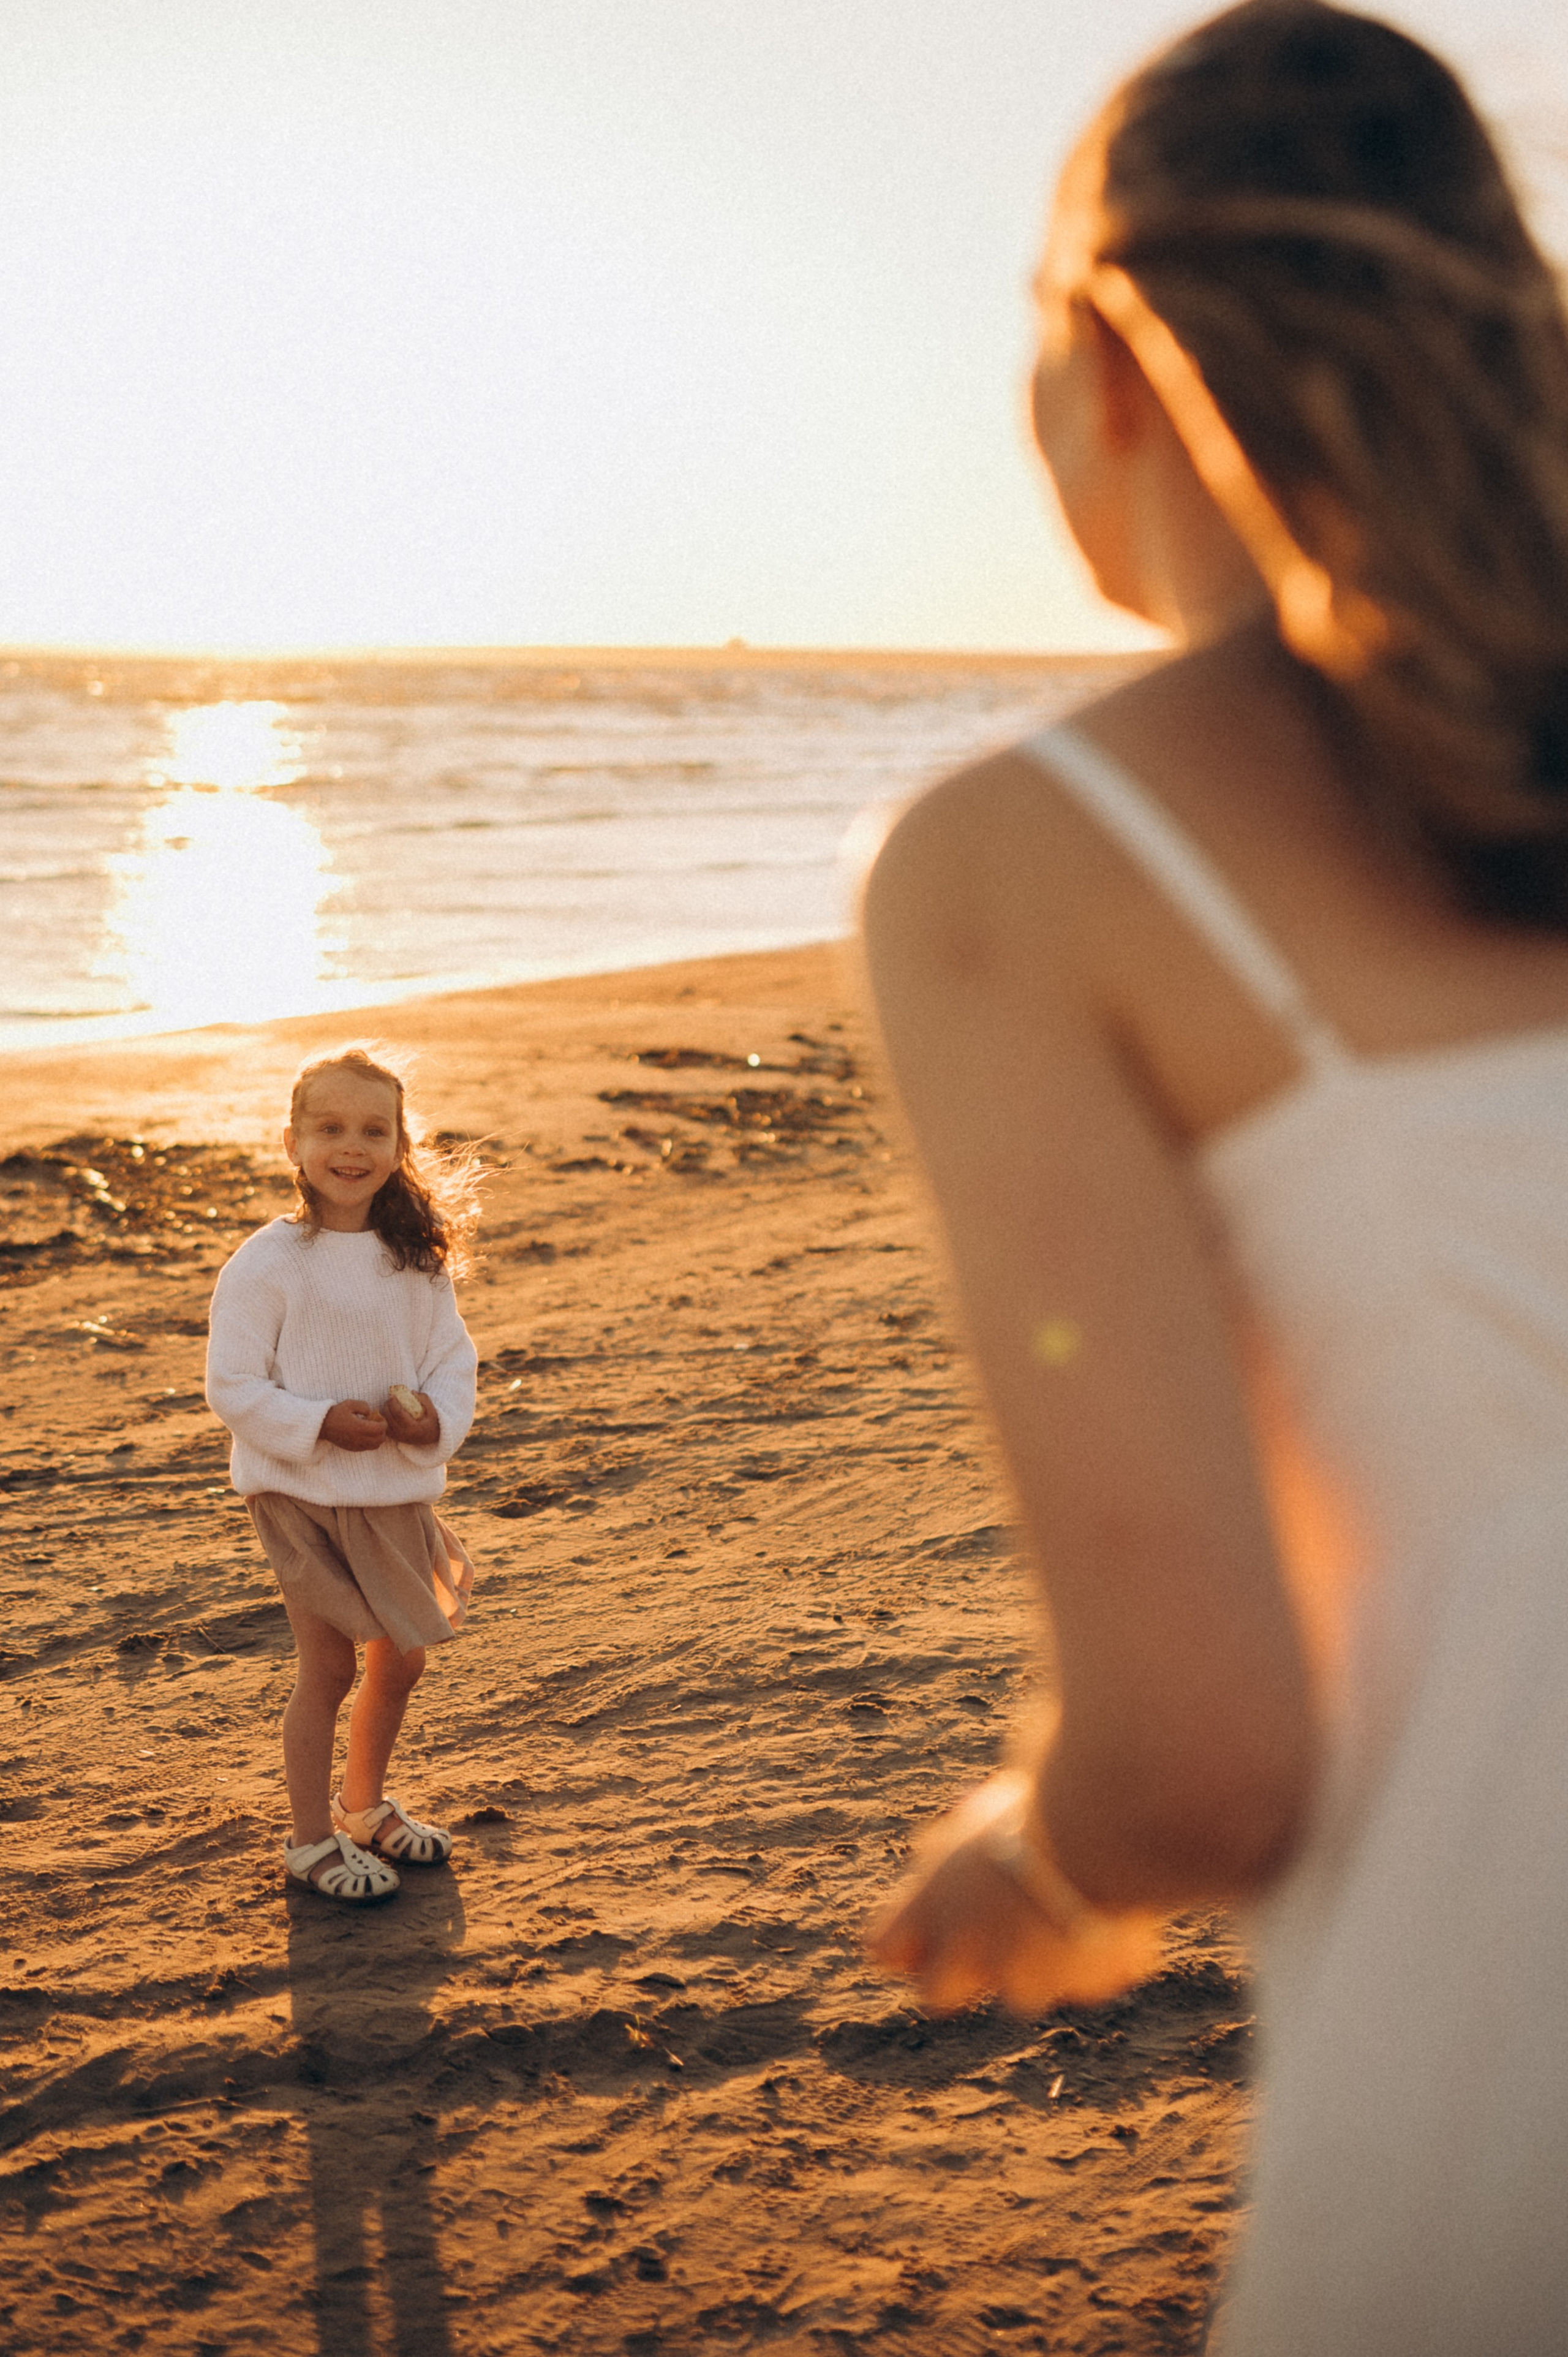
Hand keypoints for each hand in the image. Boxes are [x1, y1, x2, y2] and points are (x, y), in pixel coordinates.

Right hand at [319, 1399, 387, 1452]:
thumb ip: (363, 1406)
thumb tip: (371, 1412)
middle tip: (377, 1423)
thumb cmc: (336, 1413)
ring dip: (378, 1437)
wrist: (322, 1426)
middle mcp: (359, 1439)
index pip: (380, 1429)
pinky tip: (365, 1434)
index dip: (384, 1423)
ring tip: (372, 1429)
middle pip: (381, 1439)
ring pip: (376, 1446)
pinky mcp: (353, 1449)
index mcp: (360, 1428)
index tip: (380, 1417)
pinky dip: (371, 1442)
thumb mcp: (349, 1404)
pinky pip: (368, 1448)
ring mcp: (356, 1445)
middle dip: (382, 1431)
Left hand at [383, 1386, 439, 1445]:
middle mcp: (404, 1434)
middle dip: (387, 1406)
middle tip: (390, 1398)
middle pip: (389, 1417)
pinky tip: (388, 1413)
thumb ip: (424, 1399)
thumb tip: (412, 1392)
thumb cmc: (431, 1422)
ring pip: (385, 1423)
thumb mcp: (432, 1410)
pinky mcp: (395, 1438)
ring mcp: (398, 1437)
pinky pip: (385, 1427)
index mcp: (413, 1427)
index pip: (399, 1414)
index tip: (393, 1396)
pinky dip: (385, 1419)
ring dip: (384, 1412)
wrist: (430, 1436)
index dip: (393, 1403)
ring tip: (389, 1405)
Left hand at [866, 1772, 1161, 2013]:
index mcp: (929, 1905)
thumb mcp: (982, 1817)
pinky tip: (1118, 1910)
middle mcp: (967, 1954)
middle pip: (937, 1995)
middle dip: (961, 1975)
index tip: (927, 1924)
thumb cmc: (1034, 1800)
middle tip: (993, 1937)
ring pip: (1023, 1992)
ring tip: (1070, 1904)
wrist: (1095, 1825)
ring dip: (1042, 1962)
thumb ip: (964, 1852)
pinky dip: (1103, 1953)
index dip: (906, 1940)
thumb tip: (964, 1835)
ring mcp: (1027, 1980)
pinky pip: (1090, 1977)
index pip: (883, 1949)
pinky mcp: (1084, 1985)